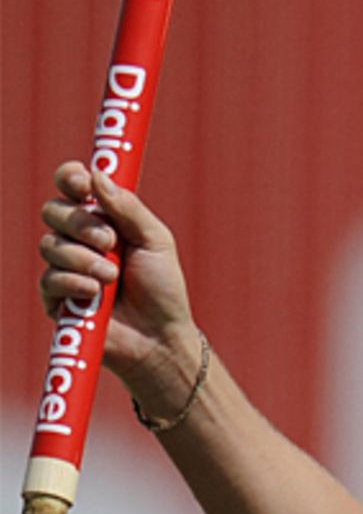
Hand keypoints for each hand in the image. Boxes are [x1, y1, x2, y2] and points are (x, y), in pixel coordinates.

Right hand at [39, 162, 201, 415]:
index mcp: (103, 219)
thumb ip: (129, 208)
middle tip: (110, 242)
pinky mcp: (57, 298)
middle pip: (54, 210)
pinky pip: (49, 279)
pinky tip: (95, 294)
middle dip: (80, 223)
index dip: (71, 178)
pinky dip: (73, 283)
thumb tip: (97, 175)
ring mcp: (66, 268)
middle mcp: (79, 239)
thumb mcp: (156, 241)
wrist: (160, 338)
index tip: (82, 183)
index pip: (73, 186)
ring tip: (111, 278)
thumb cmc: (163, 289)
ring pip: (50, 245)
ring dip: (82, 259)